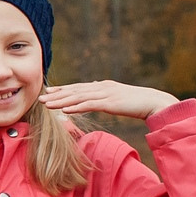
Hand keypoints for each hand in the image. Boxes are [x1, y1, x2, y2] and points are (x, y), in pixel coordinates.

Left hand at [40, 80, 177, 119]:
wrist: (154, 102)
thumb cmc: (137, 102)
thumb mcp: (118, 96)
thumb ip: (105, 94)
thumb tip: (94, 91)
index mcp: (103, 86)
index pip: (79, 87)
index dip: (63, 90)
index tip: (49, 92)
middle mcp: (102, 87)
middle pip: (75, 91)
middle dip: (57, 95)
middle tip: (40, 98)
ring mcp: (106, 94)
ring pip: (78, 97)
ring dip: (61, 101)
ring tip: (47, 105)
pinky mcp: (110, 103)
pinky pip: (89, 105)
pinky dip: (76, 107)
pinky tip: (64, 110)